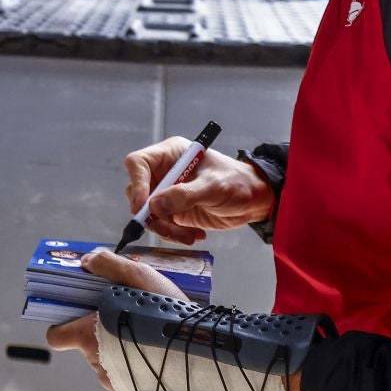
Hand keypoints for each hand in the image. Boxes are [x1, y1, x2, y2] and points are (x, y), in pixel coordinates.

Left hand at [46, 250, 184, 390]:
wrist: (202, 355)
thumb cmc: (166, 314)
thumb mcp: (138, 276)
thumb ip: (107, 265)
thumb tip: (85, 261)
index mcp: (87, 337)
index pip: (57, 336)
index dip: (65, 325)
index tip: (81, 315)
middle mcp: (95, 364)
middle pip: (87, 346)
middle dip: (101, 332)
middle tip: (127, 318)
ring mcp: (114, 384)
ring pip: (107, 363)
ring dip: (118, 351)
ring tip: (146, 337)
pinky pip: (125, 380)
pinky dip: (134, 369)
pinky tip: (154, 356)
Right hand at [124, 139, 273, 244]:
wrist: (253, 200)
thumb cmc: (237, 182)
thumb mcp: (213, 186)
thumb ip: (185, 195)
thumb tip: (155, 205)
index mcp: (170, 155)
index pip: (138, 164)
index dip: (137, 183)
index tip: (143, 206)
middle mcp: (164, 172)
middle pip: (138, 192)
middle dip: (151, 214)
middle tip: (169, 227)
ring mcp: (167, 193)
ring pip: (148, 214)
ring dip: (165, 229)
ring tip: (188, 236)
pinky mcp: (173, 212)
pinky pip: (162, 226)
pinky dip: (174, 234)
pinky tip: (193, 235)